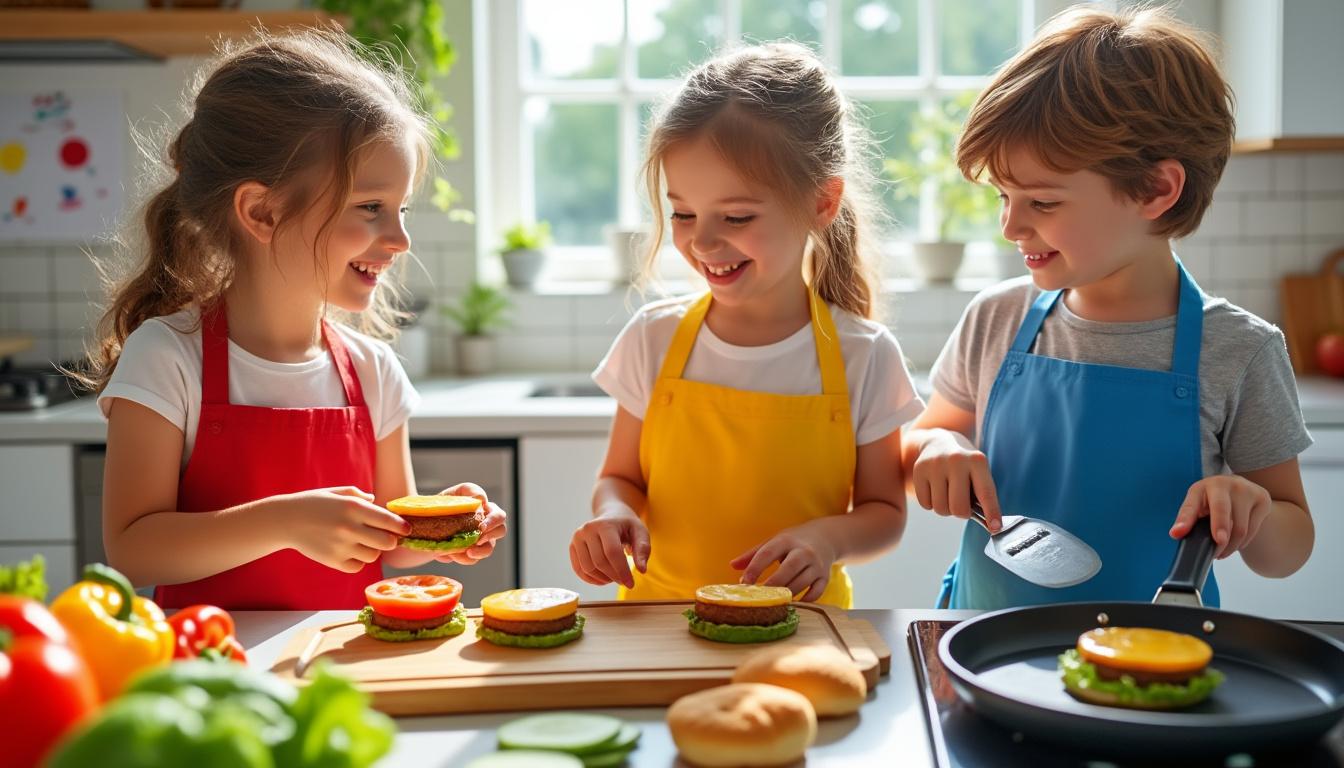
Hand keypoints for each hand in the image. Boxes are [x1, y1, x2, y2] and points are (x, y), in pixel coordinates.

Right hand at [276, 486, 408, 572]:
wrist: (285, 520)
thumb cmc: (314, 503)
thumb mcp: (337, 493)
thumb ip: (359, 496)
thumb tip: (376, 501)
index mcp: (353, 508)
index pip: (389, 521)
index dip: (402, 527)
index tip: (407, 529)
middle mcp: (349, 527)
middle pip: (387, 543)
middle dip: (390, 541)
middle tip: (385, 537)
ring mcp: (341, 546)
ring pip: (373, 556)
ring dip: (373, 550)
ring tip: (362, 542)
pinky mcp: (333, 561)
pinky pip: (357, 566)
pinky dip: (358, 561)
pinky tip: (351, 551)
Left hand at [430, 483, 507, 564]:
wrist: (427, 521)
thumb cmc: (445, 503)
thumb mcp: (455, 493)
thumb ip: (470, 490)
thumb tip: (482, 500)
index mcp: (486, 512)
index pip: (499, 516)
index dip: (493, 522)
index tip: (481, 527)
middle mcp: (486, 527)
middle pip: (500, 532)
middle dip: (491, 536)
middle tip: (478, 539)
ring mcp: (478, 542)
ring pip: (488, 549)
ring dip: (479, 551)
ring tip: (468, 552)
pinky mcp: (467, 553)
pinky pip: (472, 559)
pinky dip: (463, 558)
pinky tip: (452, 554)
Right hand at [570, 505, 649, 588]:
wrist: (611, 514)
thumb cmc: (627, 525)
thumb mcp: (641, 532)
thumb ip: (643, 550)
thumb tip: (641, 570)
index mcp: (605, 524)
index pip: (612, 552)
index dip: (622, 571)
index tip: (631, 584)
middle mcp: (588, 529)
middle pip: (599, 562)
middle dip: (614, 576)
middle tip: (624, 581)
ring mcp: (578, 537)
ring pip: (588, 568)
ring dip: (603, 579)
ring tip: (614, 577)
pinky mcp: (572, 546)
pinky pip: (579, 570)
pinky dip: (591, 579)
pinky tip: (604, 579)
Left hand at [730, 524, 836, 602]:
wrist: (825, 537)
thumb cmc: (792, 542)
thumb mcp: (773, 542)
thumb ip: (753, 554)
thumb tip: (732, 566)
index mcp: (785, 540)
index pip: (767, 553)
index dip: (755, 568)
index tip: (743, 583)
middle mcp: (803, 551)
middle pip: (788, 569)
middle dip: (773, 584)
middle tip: (759, 597)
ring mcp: (816, 564)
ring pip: (802, 582)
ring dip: (787, 594)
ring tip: (774, 603)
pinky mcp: (825, 576)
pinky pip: (817, 591)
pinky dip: (806, 600)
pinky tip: (794, 604)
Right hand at [911, 429, 1001, 532]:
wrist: (938, 442)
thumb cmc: (964, 465)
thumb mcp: (978, 472)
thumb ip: (982, 494)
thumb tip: (989, 524)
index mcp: (977, 460)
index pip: (986, 492)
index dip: (992, 513)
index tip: (995, 528)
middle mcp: (956, 460)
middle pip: (958, 507)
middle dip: (961, 513)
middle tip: (962, 506)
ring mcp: (935, 464)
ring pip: (940, 508)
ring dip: (945, 509)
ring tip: (948, 495)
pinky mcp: (919, 470)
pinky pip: (925, 504)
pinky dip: (931, 504)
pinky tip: (935, 490)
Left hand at [1170, 476, 1272, 558]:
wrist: (1241, 490)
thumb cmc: (1213, 501)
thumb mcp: (1198, 506)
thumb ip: (1188, 519)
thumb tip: (1176, 534)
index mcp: (1202, 487)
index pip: (1191, 505)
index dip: (1185, 520)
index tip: (1177, 533)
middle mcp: (1225, 484)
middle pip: (1221, 510)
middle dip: (1219, 529)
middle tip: (1216, 550)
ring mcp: (1247, 490)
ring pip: (1240, 528)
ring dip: (1229, 547)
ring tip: (1221, 553)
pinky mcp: (1263, 499)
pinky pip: (1252, 530)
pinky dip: (1242, 543)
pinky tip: (1235, 544)